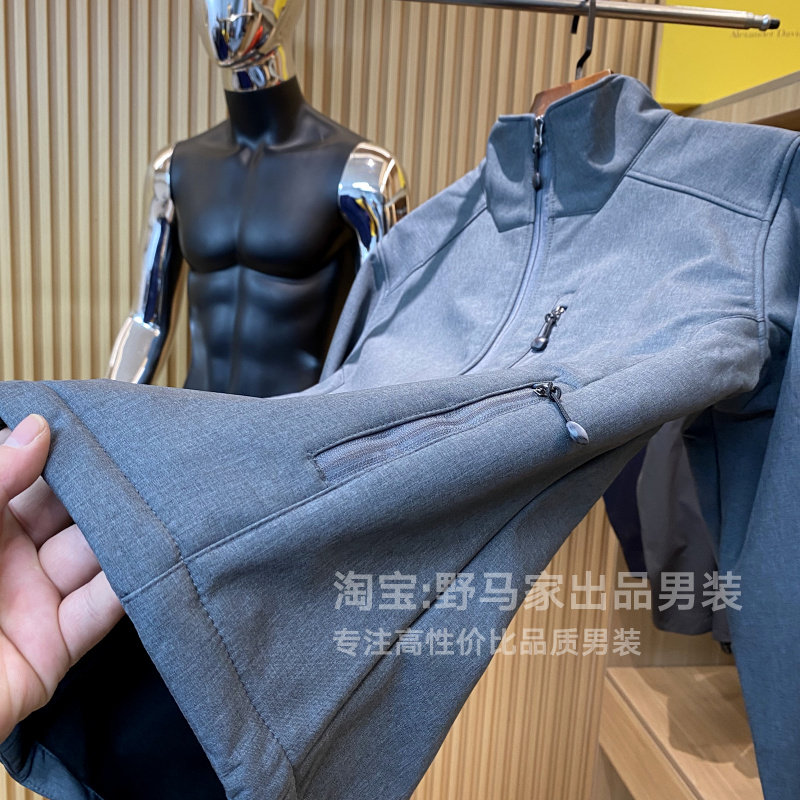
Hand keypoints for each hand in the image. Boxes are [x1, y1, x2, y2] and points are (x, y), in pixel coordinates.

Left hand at [0, 415, 123, 742]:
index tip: (98, 424)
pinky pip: (99, 611)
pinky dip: (129, 587)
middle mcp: (8, 561)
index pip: (29, 479)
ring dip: (124, 533)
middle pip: (69, 516)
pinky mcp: (55, 649)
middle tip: (143, 460)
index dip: (61, 452)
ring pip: (93, 557)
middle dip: (103, 490)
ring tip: (160, 501)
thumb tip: (36, 429)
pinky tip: (153, 555)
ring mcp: (33, 603)